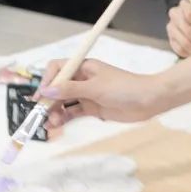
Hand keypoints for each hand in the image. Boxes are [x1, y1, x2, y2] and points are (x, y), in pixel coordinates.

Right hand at [34, 59, 164, 126]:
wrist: (149, 100)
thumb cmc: (124, 88)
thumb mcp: (95, 87)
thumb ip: (70, 89)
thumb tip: (46, 89)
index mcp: (84, 67)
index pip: (58, 68)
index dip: (47, 80)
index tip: (41, 94)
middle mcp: (83, 80)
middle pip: (58, 87)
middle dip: (48, 99)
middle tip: (41, 113)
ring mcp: (87, 94)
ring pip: (64, 102)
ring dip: (54, 111)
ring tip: (50, 122)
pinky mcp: (93, 108)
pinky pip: (73, 112)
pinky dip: (64, 118)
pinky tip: (57, 124)